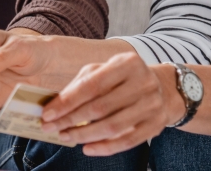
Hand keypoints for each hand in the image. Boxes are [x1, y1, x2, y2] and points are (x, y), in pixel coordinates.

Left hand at [38, 53, 181, 156]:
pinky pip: (127, 142)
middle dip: (71, 120)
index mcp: (127, 63)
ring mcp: (152, 104)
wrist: (163, 88)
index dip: (67, 101)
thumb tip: (55, 105)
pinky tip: (87, 148)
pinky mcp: (156, 125)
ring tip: (66, 137)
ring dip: (84, 135)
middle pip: (100, 107)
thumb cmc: (123, 79)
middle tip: (52, 128)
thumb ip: (81, 84)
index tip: (47, 114)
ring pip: (113, 127)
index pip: (92, 84)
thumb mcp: (104, 70)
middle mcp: (143, 82)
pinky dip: (105, 148)